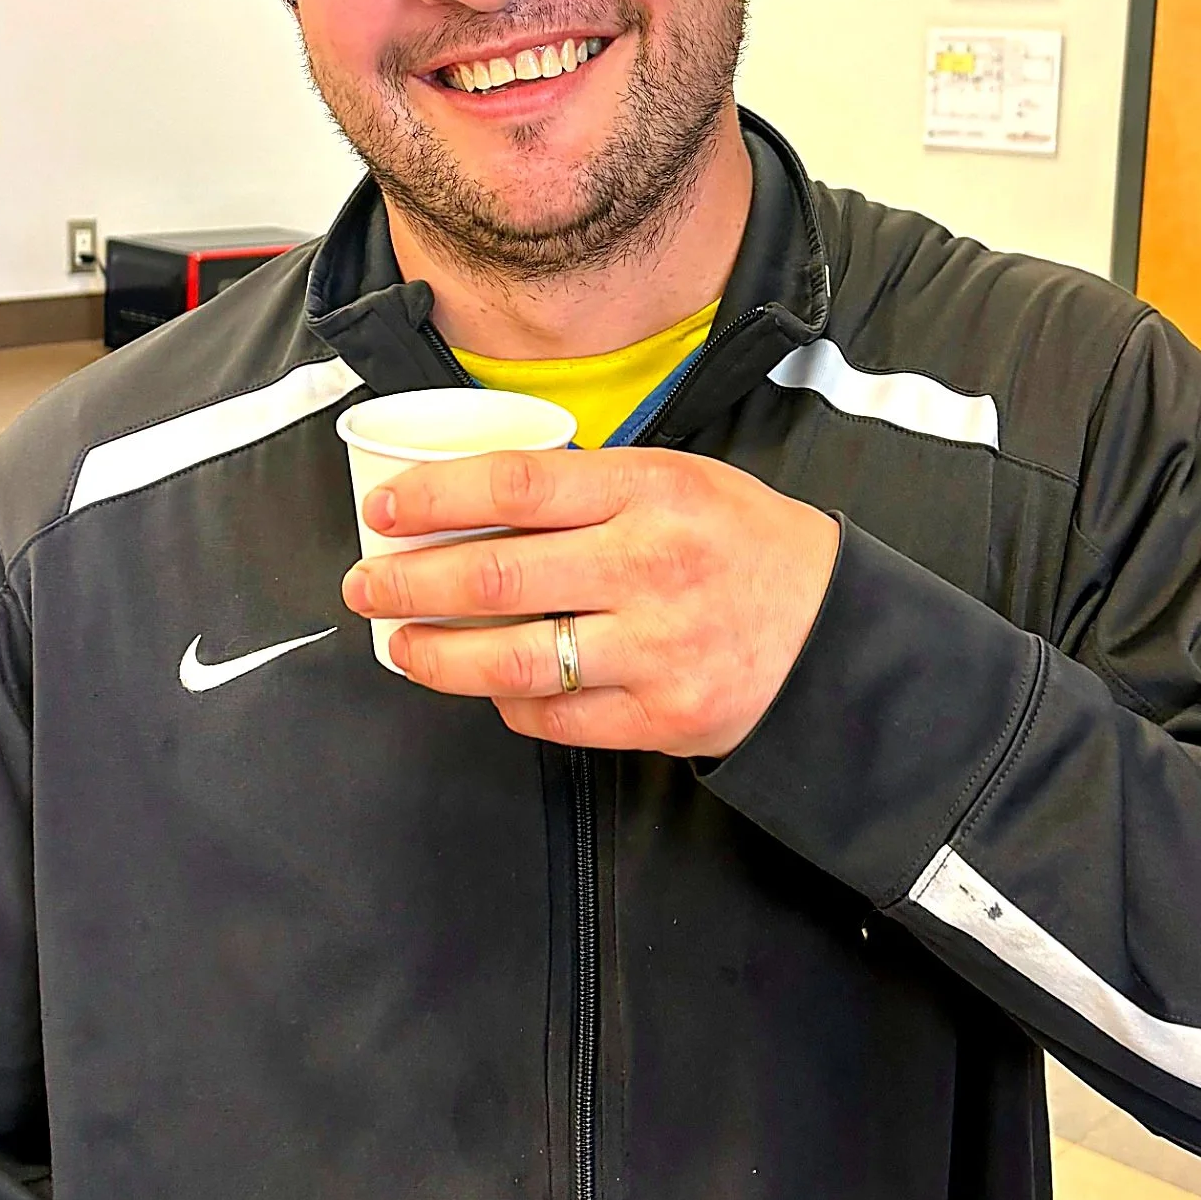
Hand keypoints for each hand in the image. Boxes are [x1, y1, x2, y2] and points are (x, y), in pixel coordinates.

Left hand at [340, 449, 839, 756]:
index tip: (383, 509)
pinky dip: (509, 703)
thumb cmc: (743, 543)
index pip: (516, 487)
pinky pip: (556, 717)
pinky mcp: (661, 718)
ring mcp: (656, 648)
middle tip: (366, 587)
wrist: (834, 630)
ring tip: (402, 645)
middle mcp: (649, 566)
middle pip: (496, 577)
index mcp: (651, 491)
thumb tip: (472, 503)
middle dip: (409, 584)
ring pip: (514, 659)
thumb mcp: (678, 481)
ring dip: (438, 655)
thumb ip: (589, 489)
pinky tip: (488, 685)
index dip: (435, 497)